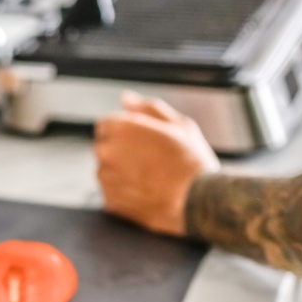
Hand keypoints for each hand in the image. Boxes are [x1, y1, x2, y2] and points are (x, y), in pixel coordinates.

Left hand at [93, 90, 219, 237]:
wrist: (197, 202)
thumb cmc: (191, 162)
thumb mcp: (178, 125)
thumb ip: (148, 108)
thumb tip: (126, 99)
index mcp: (121, 128)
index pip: (105, 125)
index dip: (124, 131)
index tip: (143, 141)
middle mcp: (106, 152)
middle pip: (104, 148)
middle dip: (121, 151)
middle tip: (150, 161)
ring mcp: (106, 179)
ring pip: (106, 171)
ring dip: (121, 172)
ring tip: (151, 178)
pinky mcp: (109, 203)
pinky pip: (111, 193)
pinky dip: (124, 192)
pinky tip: (146, 192)